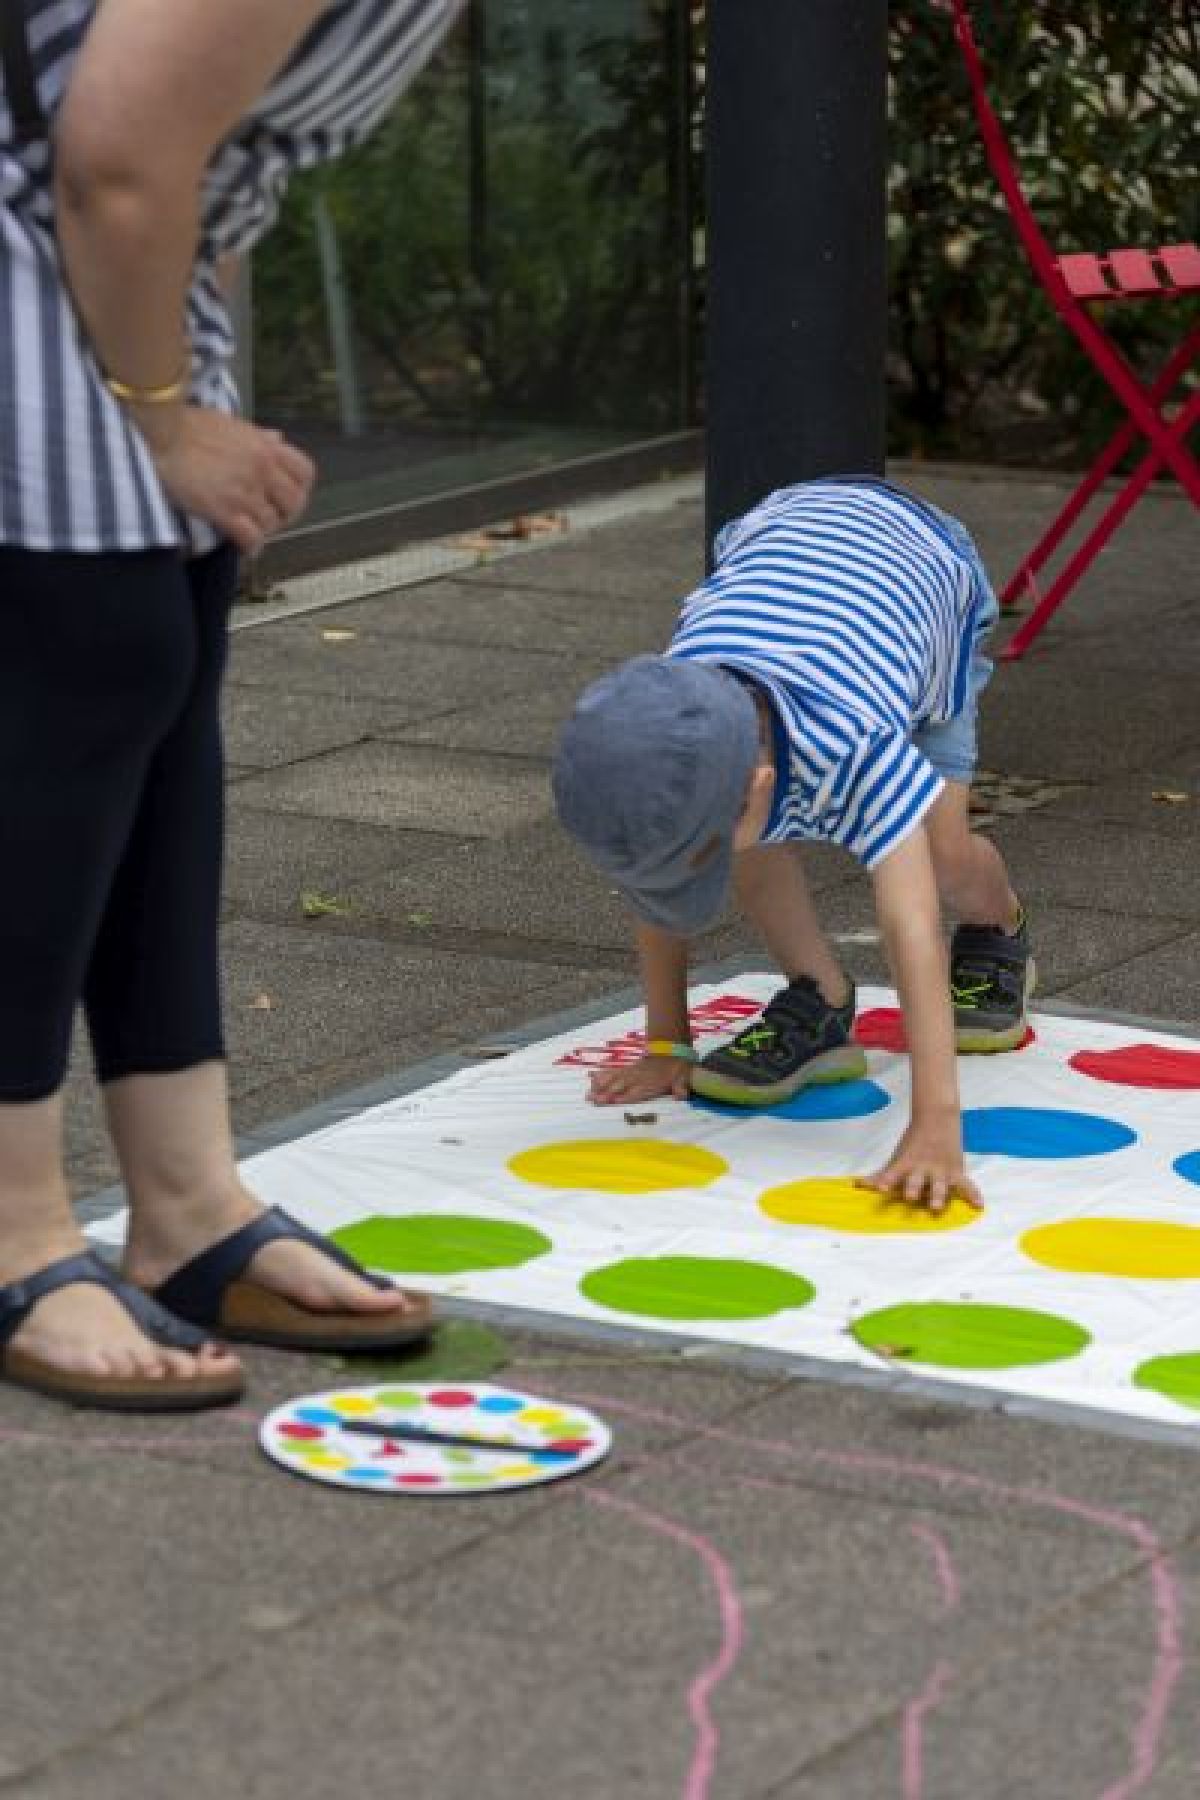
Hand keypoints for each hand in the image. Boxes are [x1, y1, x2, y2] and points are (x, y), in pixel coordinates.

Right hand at [141, 407, 315, 553]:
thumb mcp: (230, 423)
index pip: (305, 472)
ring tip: (252, 529)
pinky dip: (252, 546)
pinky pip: (251, 537)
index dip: (300, 487)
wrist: (159, 432)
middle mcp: (261, 469)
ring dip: (264, 529)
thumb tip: (276, 439)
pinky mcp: (225, 510)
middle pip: (294, 503)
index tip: (290, 495)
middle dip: (286, 513)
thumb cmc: (186, 425)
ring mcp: (245, 491)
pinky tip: (247, 546)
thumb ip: (258, 435)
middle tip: (273, 517)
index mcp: (265, 447)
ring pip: (272, 523)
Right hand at [588, 1055, 694, 1105]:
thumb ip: (681, 1087)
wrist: (671, 1051)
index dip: (626, 1096)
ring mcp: (630, 1072)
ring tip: (589, 1094)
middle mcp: (638, 1078)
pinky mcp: (626, 1069)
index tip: (614, 1101)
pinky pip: (612, 1072)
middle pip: (620, 1087)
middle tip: (595, 1100)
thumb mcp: (683, 1077)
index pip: (637, 1091)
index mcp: (651, 1083)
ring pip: (613, 1079)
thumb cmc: (676, 1069)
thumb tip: (681, 1095)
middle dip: (607, 1093)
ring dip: (600, 1087)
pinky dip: (602, 1075)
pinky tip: (592, 1079)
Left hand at [859, 1120, 982, 1214]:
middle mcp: (923, 1169)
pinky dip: (973, 1194)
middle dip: (913, 1188)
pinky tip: (978, 1205)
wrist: (937, 1117)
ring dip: (937, 1195)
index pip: (894, 1174)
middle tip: (910, 1197)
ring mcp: (941, 1171)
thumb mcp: (898, 1156)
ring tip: (936, 1206)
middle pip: (917, 1181)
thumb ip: (882, 1174)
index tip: (879, 1187)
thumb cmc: (914, 1141)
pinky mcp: (956, 1171)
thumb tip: (859, 1185)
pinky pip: (967, 1185)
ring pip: (940, 1185)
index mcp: (907, 1164)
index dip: (887, 1180)